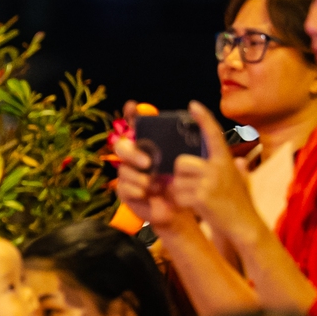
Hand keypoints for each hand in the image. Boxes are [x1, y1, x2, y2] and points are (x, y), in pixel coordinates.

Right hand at [109, 102, 187, 230]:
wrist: (180, 209)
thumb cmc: (184, 183)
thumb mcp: (190, 162)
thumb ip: (190, 142)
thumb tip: (195, 114)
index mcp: (150, 146)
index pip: (136, 126)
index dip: (131, 114)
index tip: (132, 106)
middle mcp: (136, 157)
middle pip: (121, 146)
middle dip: (132, 153)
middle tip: (148, 163)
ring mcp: (129, 174)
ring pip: (123, 169)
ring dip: (139, 178)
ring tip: (154, 186)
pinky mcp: (126, 191)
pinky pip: (123, 187)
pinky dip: (136, 190)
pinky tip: (147, 194)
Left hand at [165, 104, 263, 242]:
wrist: (244, 225)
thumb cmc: (240, 203)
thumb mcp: (240, 180)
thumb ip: (233, 169)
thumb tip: (239, 161)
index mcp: (226, 160)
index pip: (213, 134)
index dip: (203, 118)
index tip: (193, 105)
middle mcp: (218, 167)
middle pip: (181, 161)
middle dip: (181, 175)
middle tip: (192, 186)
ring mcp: (209, 182)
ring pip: (177, 179)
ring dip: (180, 190)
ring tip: (197, 198)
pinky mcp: (200, 197)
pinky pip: (177, 194)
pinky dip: (181, 202)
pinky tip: (195, 207)